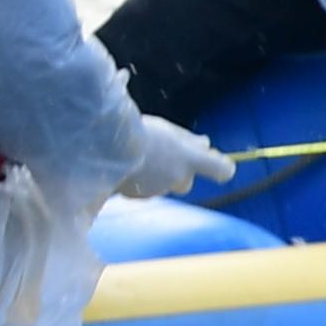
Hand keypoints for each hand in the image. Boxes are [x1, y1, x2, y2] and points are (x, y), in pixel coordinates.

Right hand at [119, 114, 235, 199]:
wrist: (103, 147)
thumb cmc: (138, 133)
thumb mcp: (168, 130)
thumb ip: (188, 140)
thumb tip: (205, 144)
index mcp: (189, 160)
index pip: (222, 171)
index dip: (221, 166)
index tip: (215, 160)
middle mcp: (177, 179)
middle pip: (186, 180)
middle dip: (178, 171)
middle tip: (163, 153)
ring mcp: (156, 190)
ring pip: (163, 184)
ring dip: (156, 173)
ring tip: (137, 156)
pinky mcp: (137, 195)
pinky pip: (144, 188)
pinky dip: (139, 180)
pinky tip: (126, 166)